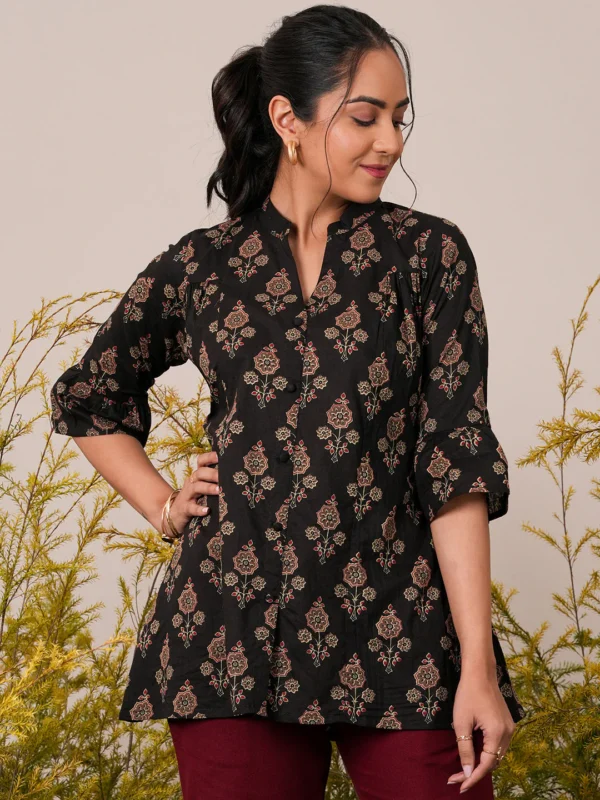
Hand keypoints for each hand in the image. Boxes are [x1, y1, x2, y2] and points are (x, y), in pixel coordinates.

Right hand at [167, 450, 219, 535]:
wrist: (174, 515)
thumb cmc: (194, 499)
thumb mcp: (202, 487)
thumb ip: (215, 481)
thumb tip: (236, 476)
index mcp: (197, 476)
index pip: (201, 461)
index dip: (210, 457)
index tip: (220, 456)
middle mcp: (192, 482)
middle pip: (200, 473)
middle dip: (213, 473)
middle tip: (224, 476)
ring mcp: (187, 495)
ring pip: (196, 488)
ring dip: (208, 488)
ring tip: (219, 490)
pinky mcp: (185, 509)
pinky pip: (191, 508)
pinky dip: (199, 509)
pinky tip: (207, 510)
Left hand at [448, 670, 515, 792]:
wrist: (480, 672)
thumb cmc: (467, 694)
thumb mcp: (461, 722)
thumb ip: (465, 748)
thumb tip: (468, 771)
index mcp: (497, 733)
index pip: (486, 765)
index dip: (472, 777)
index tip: (460, 786)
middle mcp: (508, 733)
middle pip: (492, 762)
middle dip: (474, 771)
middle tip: (456, 777)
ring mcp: (510, 728)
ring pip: (496, 755)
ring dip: (481, 763)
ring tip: (462, 768)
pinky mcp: (507, 724)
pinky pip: (498, 745)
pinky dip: (486, 752)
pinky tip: (473, 753)